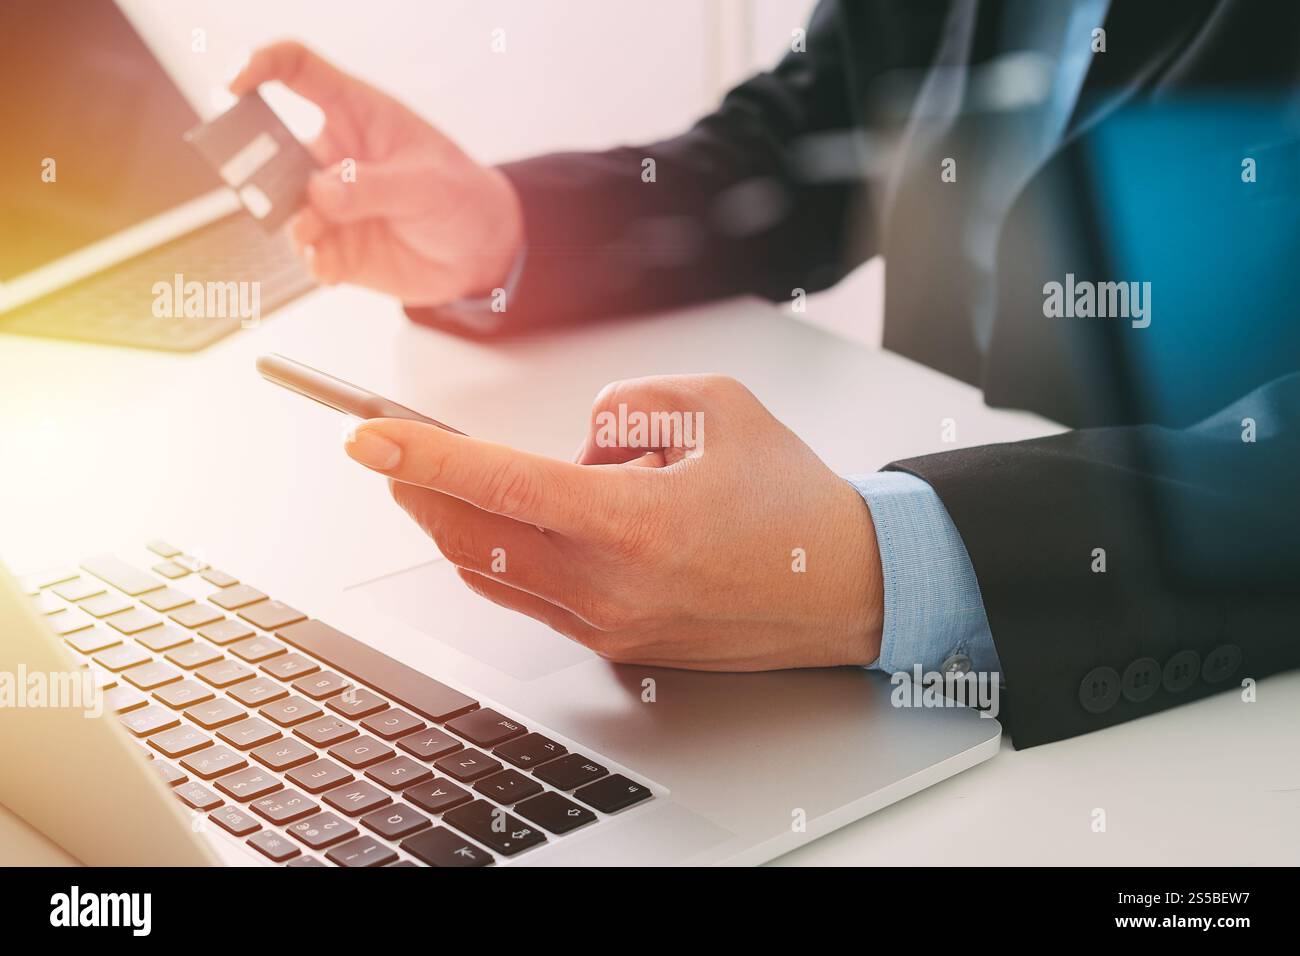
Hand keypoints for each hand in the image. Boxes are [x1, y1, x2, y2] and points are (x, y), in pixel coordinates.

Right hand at [230, 42, 522, 303]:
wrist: (481, 254)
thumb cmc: (462, 198)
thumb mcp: (428, 184)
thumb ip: (374, 187)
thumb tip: (319, 194)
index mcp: (357, 115)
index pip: (298, 71)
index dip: (261, 67)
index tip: (234, 86)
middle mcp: (334, 157)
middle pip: (273, 148)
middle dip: (259, 168)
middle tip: (267, 190)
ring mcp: (331, 203)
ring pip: (286, 208)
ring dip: (294, 223)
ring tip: (315, 239)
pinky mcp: (337, 246)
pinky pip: (308, 253)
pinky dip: (313, 262)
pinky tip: (328, 268)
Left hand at [343, 375, 883, 669]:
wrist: (845, 588)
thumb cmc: (795, 504)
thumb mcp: (718, 408)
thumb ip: (629, 402)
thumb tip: (581, 438)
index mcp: (636, 525)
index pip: (502, 488)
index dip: (425, 458)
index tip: (369, 437)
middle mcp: (611, 585)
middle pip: (474, 537)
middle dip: (420, 487)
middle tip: (391, 449)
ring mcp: (608, 622)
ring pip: (492, 572)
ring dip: (456, 522)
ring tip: (447, 476)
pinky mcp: (615, 640)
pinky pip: (528, 596)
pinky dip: (498, 554)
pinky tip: (501, 523)